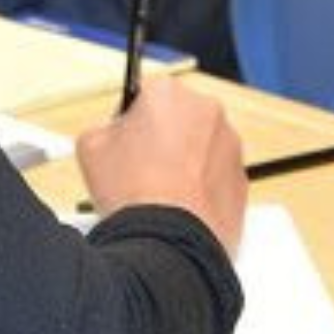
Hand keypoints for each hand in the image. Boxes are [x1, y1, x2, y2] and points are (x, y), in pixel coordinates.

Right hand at [76, 78, 246, 253]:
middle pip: (178, 119)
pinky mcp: (242, 179)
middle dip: (162, 139)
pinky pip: (216, 177)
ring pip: (200, 147)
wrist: (166, 241)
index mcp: (168, 93)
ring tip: (158, 194)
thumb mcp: (91, 146)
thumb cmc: (130, 191)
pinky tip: (178, 208)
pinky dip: (201, 188)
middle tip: (139, 170)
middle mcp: (207, 110)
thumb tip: (113, 133)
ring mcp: (230, 145)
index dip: (131, 121)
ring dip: (184, 163)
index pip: (145, 95)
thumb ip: (105, 128)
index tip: (125, 141)